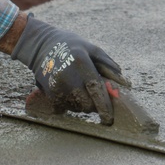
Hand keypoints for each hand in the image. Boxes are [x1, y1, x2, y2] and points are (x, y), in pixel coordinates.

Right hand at [11, 16, 129, 123]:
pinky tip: (68, 89)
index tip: (110, 119)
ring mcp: (57, 86)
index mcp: (81, 63)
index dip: (105, 106)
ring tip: (77, 86)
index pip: (96, 89)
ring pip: (77, 108)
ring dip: (82, 103)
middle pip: (87, 105)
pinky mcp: (49, 94)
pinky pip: (65, 107)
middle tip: (93, 95)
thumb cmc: (71, 46)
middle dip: (94, 104)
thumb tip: (124, 84)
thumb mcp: (91, 49)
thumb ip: (108, 66)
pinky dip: (70, 103)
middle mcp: (68, 77)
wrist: (41, 46)